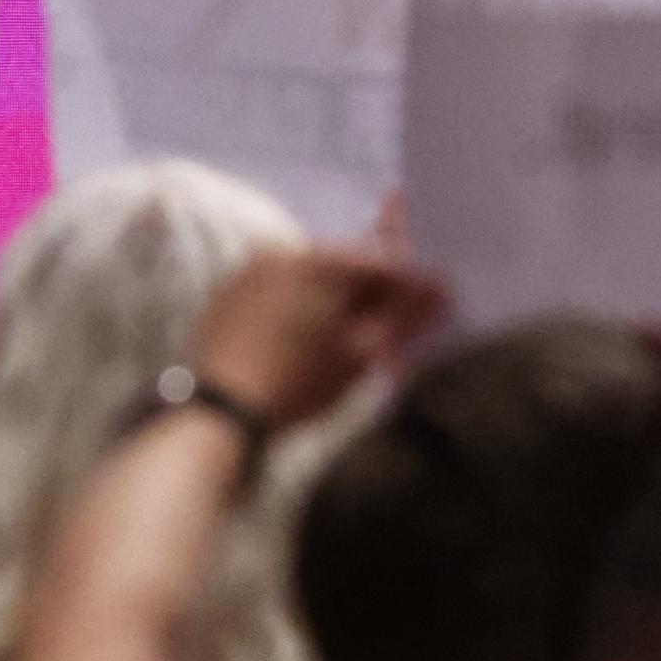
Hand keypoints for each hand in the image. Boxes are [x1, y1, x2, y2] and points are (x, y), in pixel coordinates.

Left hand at [185, 247, 449, 427]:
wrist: (219, 410)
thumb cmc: (299, 383)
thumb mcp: (363, 352)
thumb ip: (406, 315)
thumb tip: (441, 289)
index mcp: (318, 259)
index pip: (385, 263)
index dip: (412, 291)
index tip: (428, 316)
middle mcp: (280, 250)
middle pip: (346, 266)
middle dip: (371, 295)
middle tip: (387, 333)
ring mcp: (248, 269)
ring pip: (312, 278)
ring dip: (336, 301)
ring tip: (347, 341)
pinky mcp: (227, 291)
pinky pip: (280, 289)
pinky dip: (301, 306)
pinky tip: (306, 340)